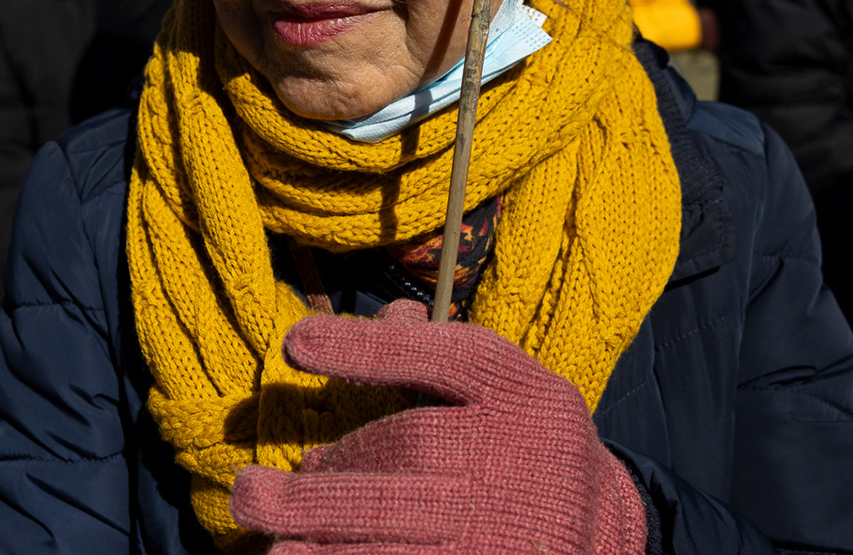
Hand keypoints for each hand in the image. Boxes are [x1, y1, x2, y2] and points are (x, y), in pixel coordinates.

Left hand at [230, 300, 646, 554]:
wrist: (600, 530)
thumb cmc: (523, 441)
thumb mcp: (500, 385)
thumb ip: (431, 352)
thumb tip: (362, 320)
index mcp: (518, 393)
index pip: (444, 357)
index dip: (367, 349)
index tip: (294, 343)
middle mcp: (515, 455)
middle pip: (412, 453)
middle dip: (325, 477)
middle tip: (251, 493)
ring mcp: (505, 525)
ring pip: (405, 530)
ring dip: (328, 540)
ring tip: (272, 546)